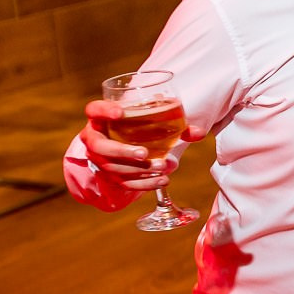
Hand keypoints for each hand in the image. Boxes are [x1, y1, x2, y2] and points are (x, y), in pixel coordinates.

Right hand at [80, 99, 206, 192]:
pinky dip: (144, 184)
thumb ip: (176, 125)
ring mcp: (100, 161)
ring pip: (112, 168)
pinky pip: (124, 184)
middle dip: (121, 151)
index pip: (94, 110)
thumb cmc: (137, 131)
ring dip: (138, 170)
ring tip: (162, 166)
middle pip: (99, 146)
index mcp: (100, 119)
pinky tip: (162, 180)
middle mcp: (95, 139)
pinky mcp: (111, 178)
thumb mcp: (150, 123)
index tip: (120, 112)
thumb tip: (198, 133)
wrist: (125, 153)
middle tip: (144, 153)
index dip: (103, 110)